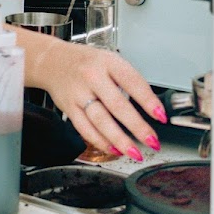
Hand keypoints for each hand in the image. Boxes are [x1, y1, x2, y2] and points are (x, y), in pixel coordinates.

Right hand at [39, 41, 167, 157]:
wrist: (52, 61)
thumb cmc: (86, 62)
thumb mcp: (110, 60)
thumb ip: (128, 80)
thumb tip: (150, 106)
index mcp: (108, 62)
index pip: (132, 82)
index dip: (148, 101)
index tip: (161, 116)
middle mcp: (93, 77)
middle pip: (117, 105)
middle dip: (137, 127)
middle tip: (152, 141)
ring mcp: (79, 94)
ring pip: (101, 121)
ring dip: (120, 140)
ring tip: (135, 152)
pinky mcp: (69, 108)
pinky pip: (85, 129)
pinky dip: (100, 141)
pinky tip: (114, 149)